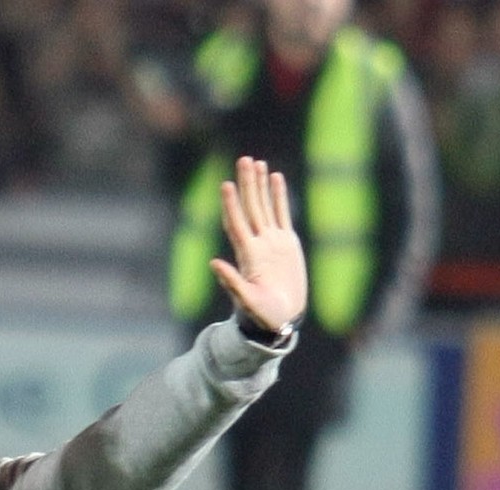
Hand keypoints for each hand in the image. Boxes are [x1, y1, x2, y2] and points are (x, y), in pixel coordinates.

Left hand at [210, 156, 307, 335]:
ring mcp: (271, 242)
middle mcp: (258, 244)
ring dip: (259, 185)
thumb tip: (213, 263)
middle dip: (246, 184)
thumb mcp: (246, 300)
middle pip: (250, 208)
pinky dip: (278, 196)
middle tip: (243, 160)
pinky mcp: (286, 243)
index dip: (231, 204)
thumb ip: (231, 282)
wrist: (280, 319)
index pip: (237, 223)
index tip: (226, 184)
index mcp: (248, 255)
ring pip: (264, 207)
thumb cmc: (261, 315)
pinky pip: (281, 214)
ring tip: (256, 162)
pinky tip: (276, 178)